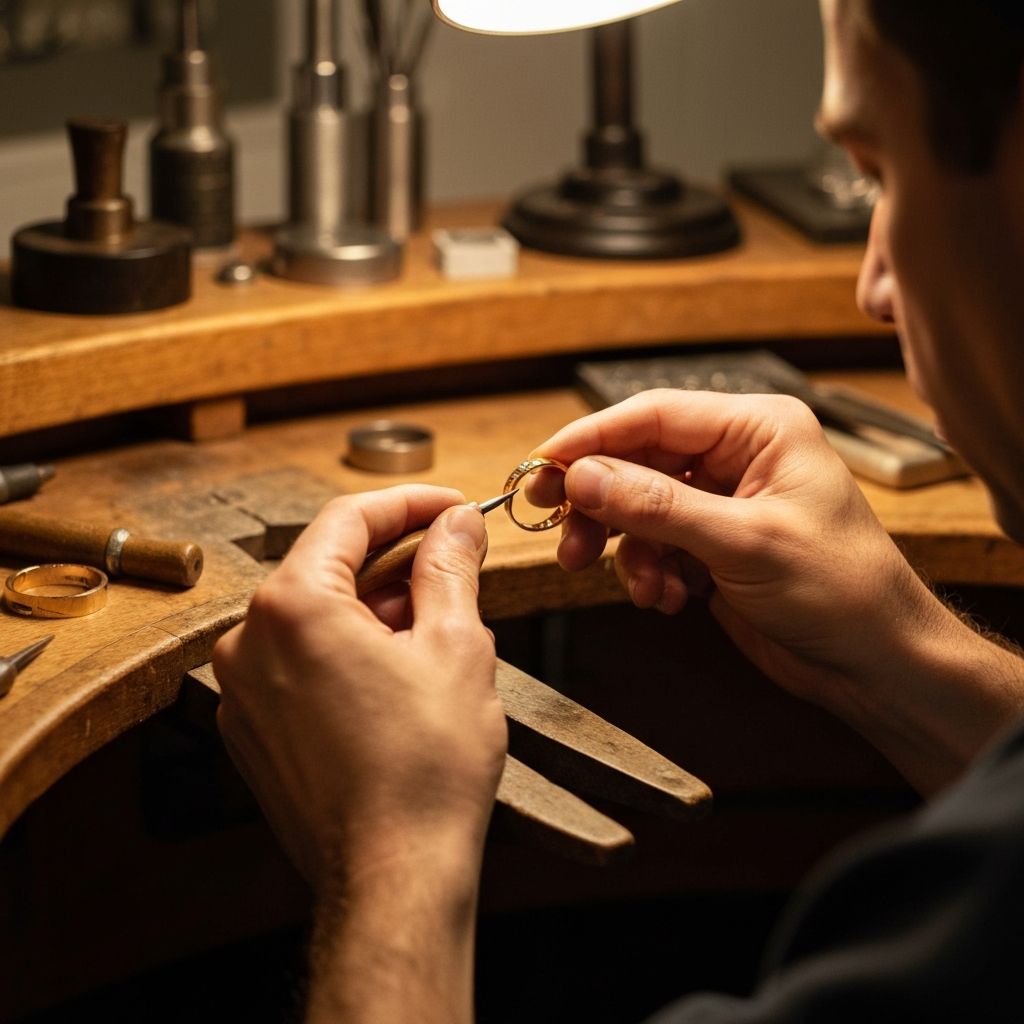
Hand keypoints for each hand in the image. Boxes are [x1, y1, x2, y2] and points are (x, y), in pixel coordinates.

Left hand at [213, 485, 505, 893]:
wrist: (393, 875)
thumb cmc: (425, 767)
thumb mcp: (455, 645)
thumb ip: (449, 568)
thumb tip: (455, 524)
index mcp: (292, 606)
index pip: (349, 520)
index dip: (410, 504)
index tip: (452, 507)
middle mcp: (249, 641)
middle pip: (329, 566)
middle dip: (397, 558)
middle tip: (456, 560)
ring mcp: (244, 690)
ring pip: (316, 616)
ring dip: (376, 606)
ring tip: (439, 623)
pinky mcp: (254, 729)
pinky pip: (301, 662)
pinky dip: (348, 649)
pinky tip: (400, 668)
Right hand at [533, 390, 1023, 790]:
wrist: (875, 664)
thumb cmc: (841, 590)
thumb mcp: (743, 542)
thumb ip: (657, 506)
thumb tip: (583, 475)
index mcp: (759, 429)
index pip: (654, 415)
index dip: (592, 438)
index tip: (542, 465)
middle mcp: (737, 457)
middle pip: (638, 460)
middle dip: (600, 502)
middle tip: (559, 529)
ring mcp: (722, 502)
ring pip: (639, 507)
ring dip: (625, 548)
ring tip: (637, 584)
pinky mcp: (712, 545)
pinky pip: (654, 545)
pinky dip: (648, 572)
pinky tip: (668, 598)